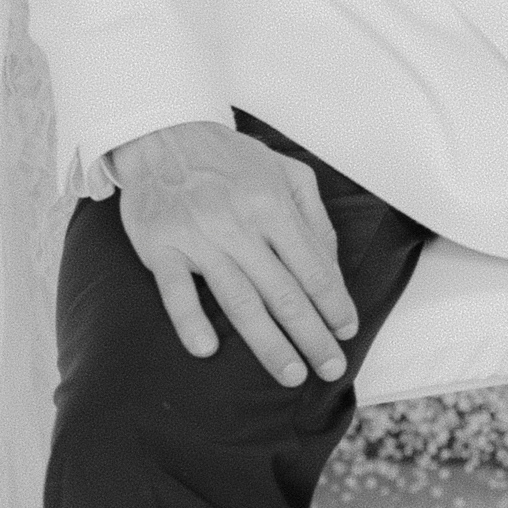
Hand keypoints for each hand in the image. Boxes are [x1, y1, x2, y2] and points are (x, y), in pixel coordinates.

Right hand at [109, 120, 360, 387]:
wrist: (163, 133)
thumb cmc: (229, 159)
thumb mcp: (283, 170)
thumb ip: (312, 216)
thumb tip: (331, 268)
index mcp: (270, 202)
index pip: (312, 265)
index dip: (333, 303)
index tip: (346, 331)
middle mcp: (237, 221)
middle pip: (282, 291)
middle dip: (312, 335)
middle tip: (332, 369)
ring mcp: (197, 235)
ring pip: (238, 300)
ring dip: (268, 343)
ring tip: (291, 374)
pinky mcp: (160, 246)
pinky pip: (176, 291)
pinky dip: (190, 321)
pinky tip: (207, 349)